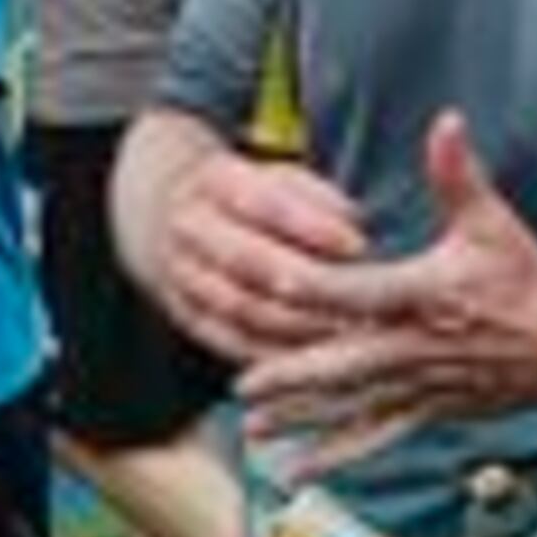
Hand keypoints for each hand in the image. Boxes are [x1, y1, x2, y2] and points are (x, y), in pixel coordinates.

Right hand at [147, 143, 379, 367]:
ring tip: (348, 331)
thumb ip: (317, 197)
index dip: (311, 226)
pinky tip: (319, 356)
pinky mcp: (188, 317)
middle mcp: (190, 227)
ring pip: (240, 307)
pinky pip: (232, 341)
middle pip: (246, 260)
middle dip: (306, 283)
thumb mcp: (282, 180)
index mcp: (214, 181)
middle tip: (360, 301)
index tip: (358, 245)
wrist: (177, 219)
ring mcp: (182, 275)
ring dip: (297, 324)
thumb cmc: (254, 200)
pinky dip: (277, 353)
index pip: (261, 201)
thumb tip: (353, 224)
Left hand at [239, 110, 536, 473]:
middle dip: (293, 375)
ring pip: (353, 405)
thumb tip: (446, 121)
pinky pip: (377, 434)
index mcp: (425, 295)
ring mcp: (422, 384)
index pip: (359, 292)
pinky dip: (338, 454)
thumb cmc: (531, 279)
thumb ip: (459, 175)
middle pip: (344, 363)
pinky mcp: (429, 407)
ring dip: (303, 418)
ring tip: (254, 426)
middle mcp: (418, 346)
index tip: (271, 284)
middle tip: (245, 384)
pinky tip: (300, 470)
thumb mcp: (494, 222)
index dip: (313, 287)